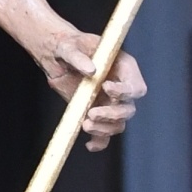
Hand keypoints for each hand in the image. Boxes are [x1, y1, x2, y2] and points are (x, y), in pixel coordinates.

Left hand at [43, 33, 146, 150]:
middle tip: (92, 113)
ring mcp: (109, 103)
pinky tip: (89, 145)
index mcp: (123, 69)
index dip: (124, 91)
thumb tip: (91, 70)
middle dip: (113, 114)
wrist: (56, 57)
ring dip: (105, 129)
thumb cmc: (67, 46)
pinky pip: (103, 134)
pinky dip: (99, 142)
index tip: (105, 87)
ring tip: (85, 124)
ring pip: (117, 124)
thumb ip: (78, 56)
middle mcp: (120, 88)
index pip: (135, 86)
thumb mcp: (69, 46)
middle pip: (128, 109)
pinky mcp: (95, 114)